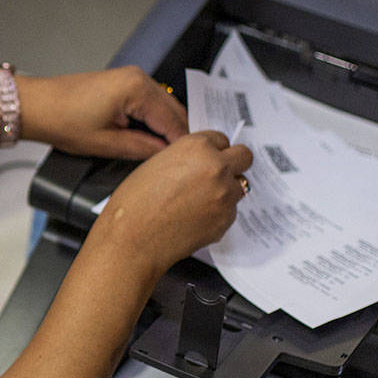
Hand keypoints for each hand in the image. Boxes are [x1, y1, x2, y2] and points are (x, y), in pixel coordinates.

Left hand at [18, 67, 187, 158]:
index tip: (188, 164)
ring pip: (163, 106)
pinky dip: (153, 120)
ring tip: (164, 154)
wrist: (37, 106)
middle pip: (173, 110)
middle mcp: (138, 78)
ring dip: (165, 128)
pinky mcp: (123, 83)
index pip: (173, 120)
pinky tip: (149, 138)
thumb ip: (143, 149)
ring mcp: (131, 78)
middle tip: (180, 162)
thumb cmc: (62, 120)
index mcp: (137, 89)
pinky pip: (149, 102)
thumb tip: (166, 155)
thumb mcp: (107, 143)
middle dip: (177, 135)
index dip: (182, 145)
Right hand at [89, 131, 252, 277]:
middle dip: (233, 163)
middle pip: (244, 156)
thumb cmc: (134, 204)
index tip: (211, 156)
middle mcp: (215, 167)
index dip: (214, 149)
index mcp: (195, 147)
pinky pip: (231, 211)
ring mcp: (224, 194)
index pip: (221, 139)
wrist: (133, 239)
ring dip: (226, 190)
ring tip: (199, 200)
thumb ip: (184, 158)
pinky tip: (195, 218)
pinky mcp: (227, 219)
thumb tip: (196, 163)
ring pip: (239, 185)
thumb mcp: (155, 164)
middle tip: (219, 173)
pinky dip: (218, 213)